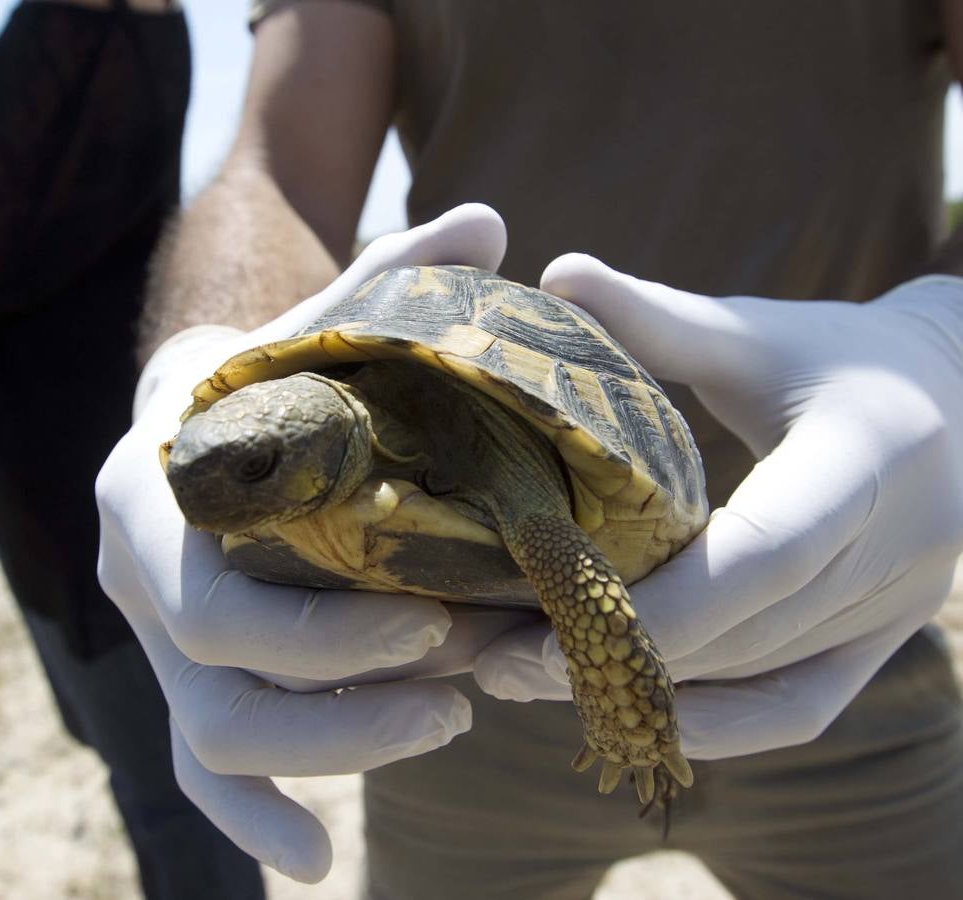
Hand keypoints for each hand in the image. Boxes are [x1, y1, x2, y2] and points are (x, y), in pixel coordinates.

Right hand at [96, 204, 506, 881]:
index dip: (327, 638)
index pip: (217, 606)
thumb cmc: (270, 372)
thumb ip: (391, 279)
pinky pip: (198, 773)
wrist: (196, 417)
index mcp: (149, 494)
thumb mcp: (319, 325)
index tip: (440, 623)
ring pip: (212, 743)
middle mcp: (132, 580)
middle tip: (464, 687)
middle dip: (344, 706)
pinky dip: (252, 819)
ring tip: (449, 725)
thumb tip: (491, 220)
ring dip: (331, 757)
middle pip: (218, 693)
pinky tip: (319, 858)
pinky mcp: (181, 680)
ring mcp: (152, 643)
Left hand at [475, 255, 962, 759]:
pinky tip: (621, 712)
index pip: (765, 553)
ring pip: (760, 678)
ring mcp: (900, 606)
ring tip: (522, 675)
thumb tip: (555, 273)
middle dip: (616, 654)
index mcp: (871, 455)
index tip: (542, 621)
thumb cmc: (837, 354)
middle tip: (493, 657)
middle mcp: (901, 547)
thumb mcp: (757, 331)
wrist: (955, 396)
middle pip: (748, 632)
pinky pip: (798, 707)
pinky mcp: (883, 639)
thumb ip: (661, 317)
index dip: (660, 602)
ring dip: (643, 689)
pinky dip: (712, 724)